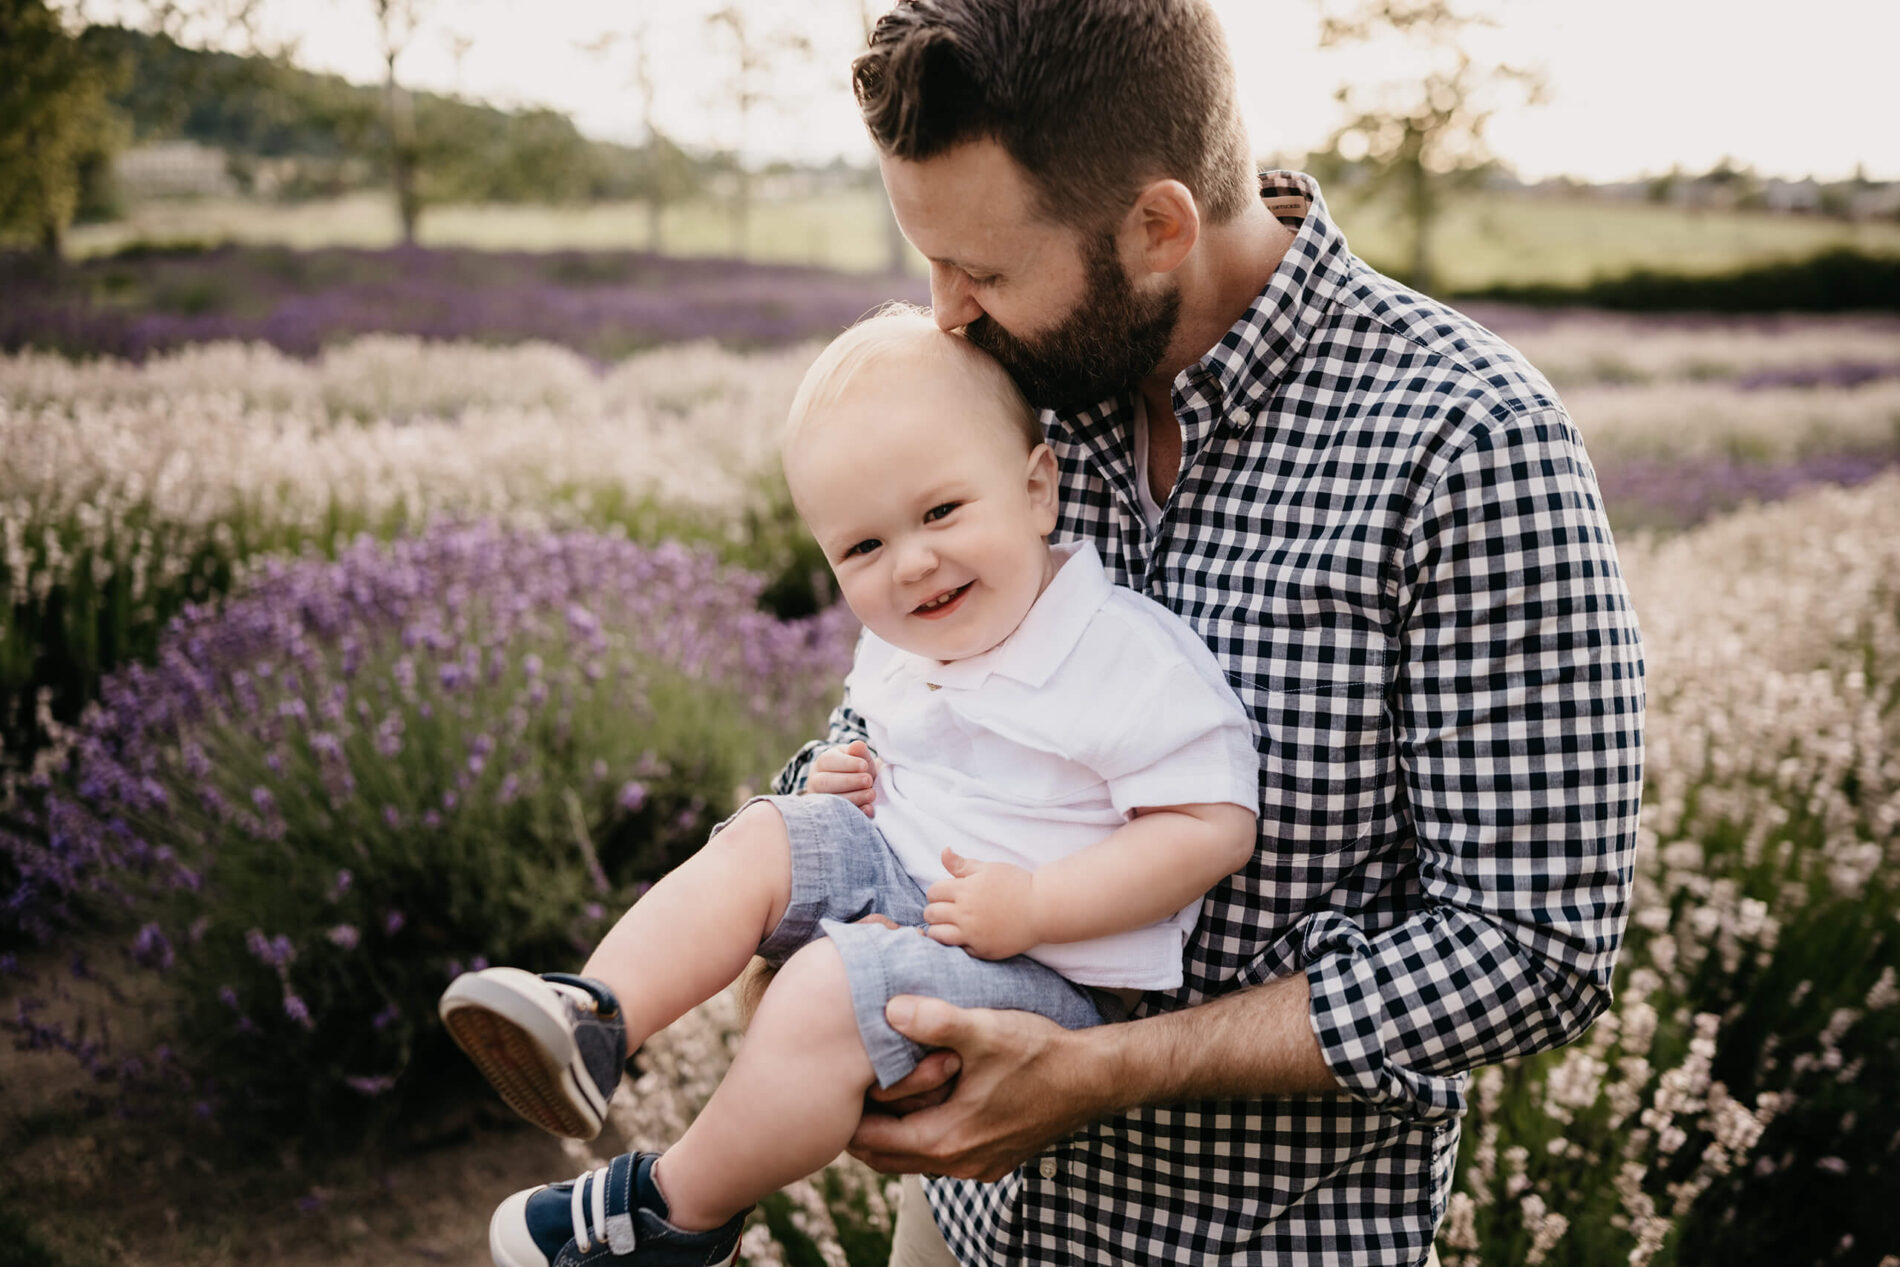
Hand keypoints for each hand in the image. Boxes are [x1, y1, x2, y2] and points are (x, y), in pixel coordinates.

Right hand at [806, 740, 878, 815]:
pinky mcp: (829, 815)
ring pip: (830, 800)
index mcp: (824, 762)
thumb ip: (860, 752)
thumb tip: (857, 746)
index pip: (828, 761)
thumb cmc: (859, 769)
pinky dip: (856, 813)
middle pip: (825, 782)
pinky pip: (838, 817)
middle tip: (868, 780)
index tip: (864, 765)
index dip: (847, 764)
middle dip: (848, 781)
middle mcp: (816, 781)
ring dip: (853, 798)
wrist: (862, 788)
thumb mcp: (859, 758)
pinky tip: (869, 809)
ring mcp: (820, 800)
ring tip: (871, 794)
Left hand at [848, 996, 1106, 1180]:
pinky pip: (941, 1154)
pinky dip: (923, 1132)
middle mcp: (959, 1164)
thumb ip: (935, 1019)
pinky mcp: (994, 1157)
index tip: (837, 1085)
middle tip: (848, 1090)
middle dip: (865, 1127)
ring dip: (894, 1130)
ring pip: (914, 1158)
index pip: (872, 1143)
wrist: (1094, 1077)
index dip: (849, 1116)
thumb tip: (888, 1008)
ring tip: (880, 1092)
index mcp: (947, 1139)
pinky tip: (924, 1099)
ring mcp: (979, 1165)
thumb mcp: (985, 1030)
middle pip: (887, 1157)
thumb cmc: (1040, 1053)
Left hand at [924, 849, 1037, 959]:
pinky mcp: (982, 950)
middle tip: (946, 910)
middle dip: (935, 910)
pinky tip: (966, 936)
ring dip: (938, 929)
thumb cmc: (1016, 884)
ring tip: (949, 926)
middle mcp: (965, 913)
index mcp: (965, 890)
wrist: (1042, 909)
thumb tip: (943, 851)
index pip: (933, 893)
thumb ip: (962, 864)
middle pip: (931, 914)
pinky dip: (957, 943)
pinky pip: (957, 949)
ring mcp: (972, 934)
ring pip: (937, 935)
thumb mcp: (988, 869)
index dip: (938, 893)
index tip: (947, 895)